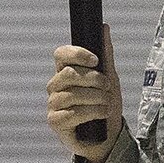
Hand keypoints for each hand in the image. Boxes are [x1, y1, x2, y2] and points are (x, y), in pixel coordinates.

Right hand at [47, 37, 125, 162]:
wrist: (108, 135)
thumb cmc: (105, 105)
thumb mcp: (110, 78)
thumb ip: (106, 54)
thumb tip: (103, 27)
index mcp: (65, 72)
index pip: (61, 55)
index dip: (77, 54)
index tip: (95, 60)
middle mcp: (55, 87)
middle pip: (68, 74)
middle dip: (93, 79)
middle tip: (107, 86)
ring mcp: (53, 104)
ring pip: (72, 94)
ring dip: (96, 98)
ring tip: (107, 104)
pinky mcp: (55, 122)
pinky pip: (71, 113)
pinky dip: (91, 113)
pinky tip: (100, 114)